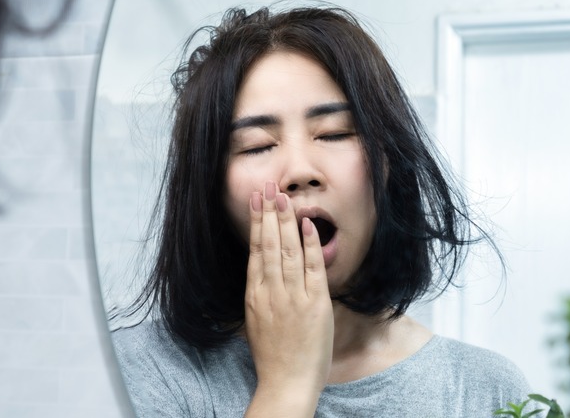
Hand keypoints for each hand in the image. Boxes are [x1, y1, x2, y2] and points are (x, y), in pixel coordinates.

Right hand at [244, 181, 333, 416]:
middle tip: (268, 187)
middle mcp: (271, 291)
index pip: (255, 250)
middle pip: (269, 244)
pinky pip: (312, 268)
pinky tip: (307, 224)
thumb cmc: (272, 355)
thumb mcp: (256, 320)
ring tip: (283, 196)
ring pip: (288, 250)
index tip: (256, 201)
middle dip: (268, 213)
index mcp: (254, 295)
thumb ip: (260, 293)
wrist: (287, 383)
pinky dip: (310, 244)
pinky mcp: (315, 304)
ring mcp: (293, 296)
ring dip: (286, 221)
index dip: (257, 223)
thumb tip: (262, 269)